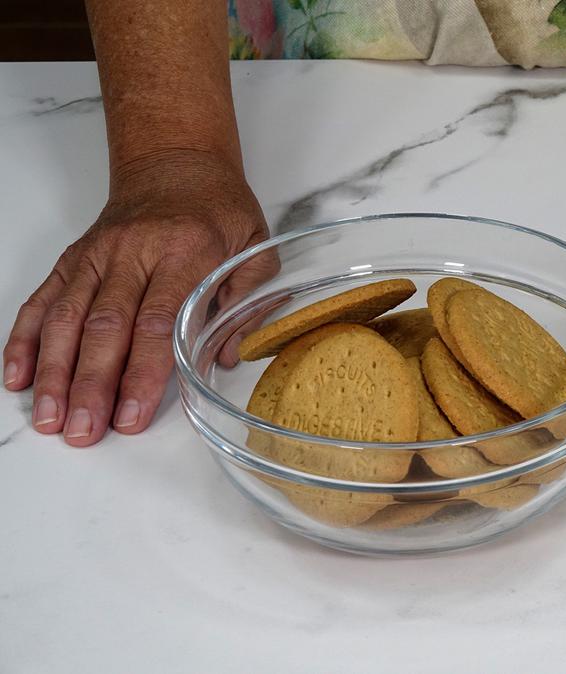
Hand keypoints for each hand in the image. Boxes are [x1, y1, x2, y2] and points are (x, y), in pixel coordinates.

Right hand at [4, 151, 274, 444]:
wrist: (177, 161)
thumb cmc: (220, 211)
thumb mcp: (256, 249)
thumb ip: (246, 302)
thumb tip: (222, 357)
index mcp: (186, 252)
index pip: (158, 323)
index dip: (142, 374)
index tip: (132, 416)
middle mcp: (134, 253)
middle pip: (105, 327)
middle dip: (91, 385)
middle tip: (83, 432)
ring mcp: (97, 255)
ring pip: (67, 318)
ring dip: (54, 372)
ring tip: (51, 418)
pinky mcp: (73, 258)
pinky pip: (42, 300)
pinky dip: (25, 340)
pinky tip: (18, 378)